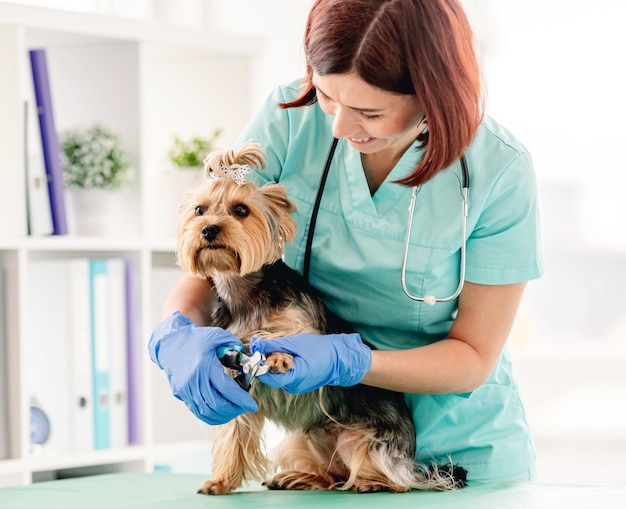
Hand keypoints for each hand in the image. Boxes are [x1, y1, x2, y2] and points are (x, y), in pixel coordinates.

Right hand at [148, 311, 257, 424]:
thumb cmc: (195, 339)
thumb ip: (234, 344)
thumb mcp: (217, 335)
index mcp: (205, 366)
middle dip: (235, 409)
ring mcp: (186, 390)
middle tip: (246, 406)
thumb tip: (247, 358)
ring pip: (207, 412)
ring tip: (236, 409)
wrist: (171, 342)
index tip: (253, 405)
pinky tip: (223, 412)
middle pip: (217, 405)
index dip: (241, 399)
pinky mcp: (182, 395)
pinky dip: (212, 416)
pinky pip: (198, 412)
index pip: (226, 389)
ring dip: (224, 415)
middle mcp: (194, 381)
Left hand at [250, 333, 371, 393]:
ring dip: (277, 362)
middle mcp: (294, 387)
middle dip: (268, 361)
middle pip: (272, 375)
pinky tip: (292, 355)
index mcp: (293, 379)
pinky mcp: (300, 384)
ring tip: (287, 350)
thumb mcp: (294, 344)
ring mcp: (297, 387)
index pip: (268, 376)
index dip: (259, 365)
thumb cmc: (319, 349)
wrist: (340, 358)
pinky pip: (286, 375)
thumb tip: (255, 345)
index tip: (254, 353)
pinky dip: (284, 365)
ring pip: (279, 374)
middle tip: (270, 347)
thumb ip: (273, 345)